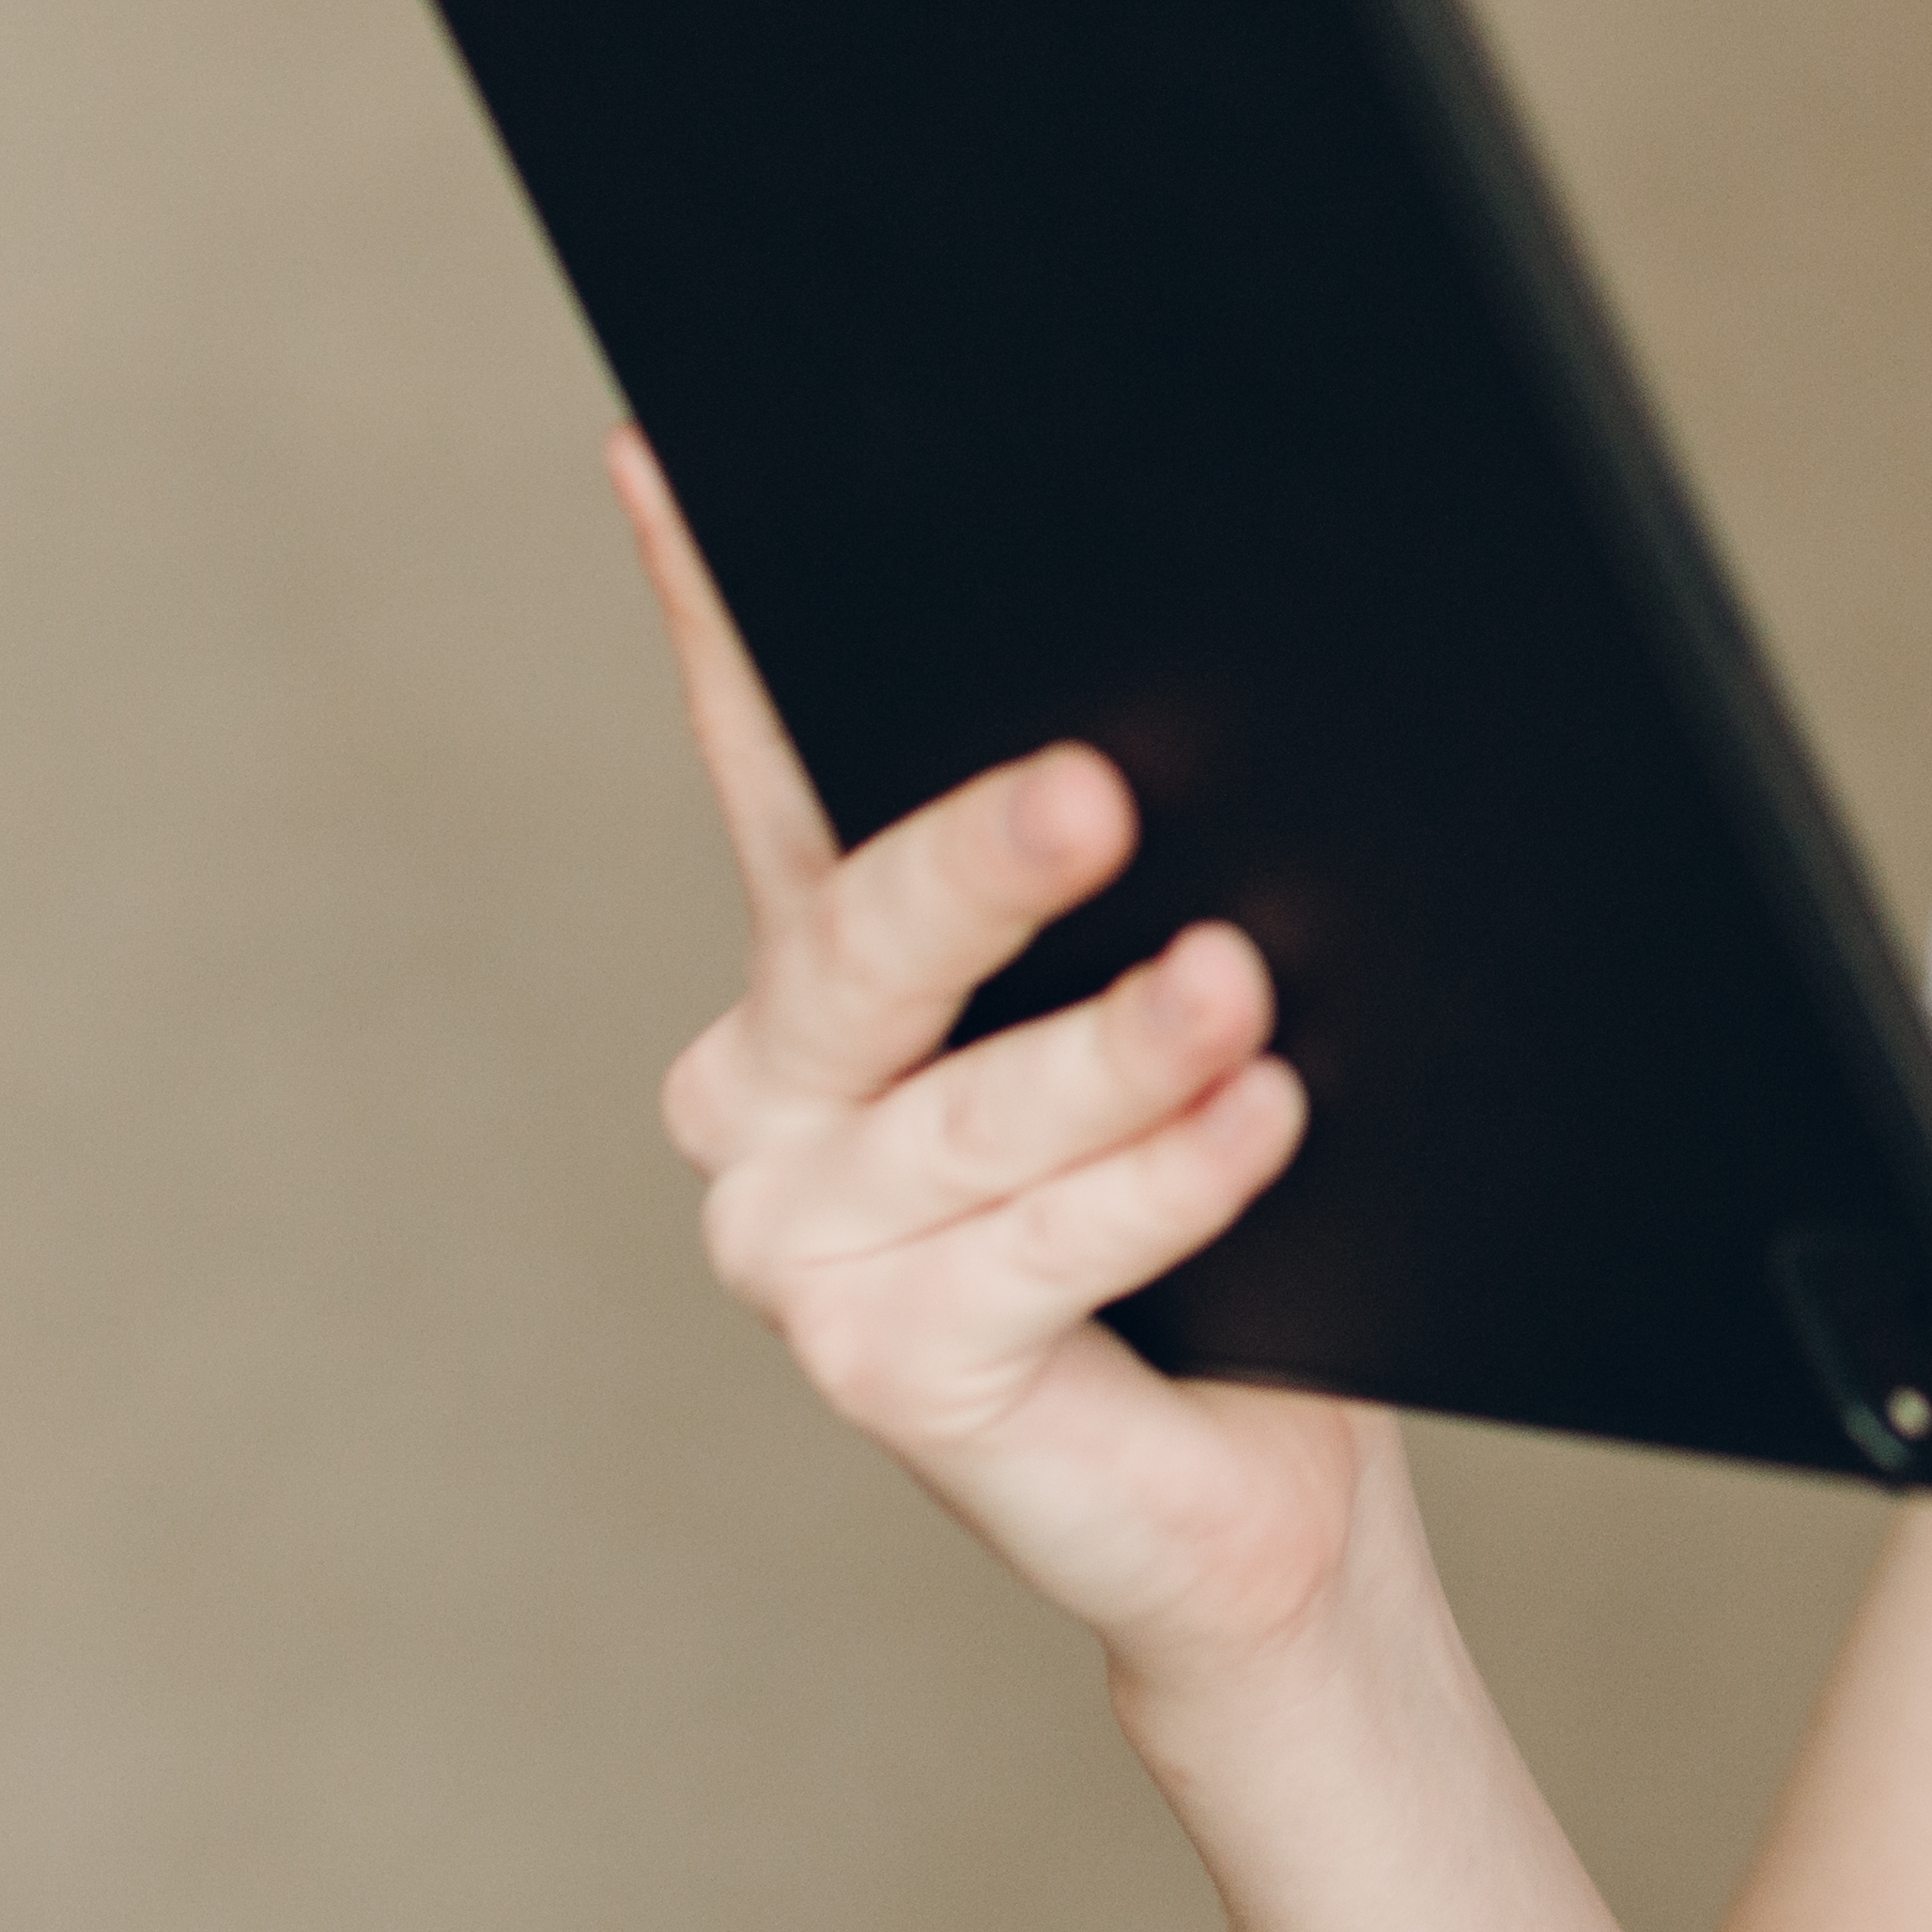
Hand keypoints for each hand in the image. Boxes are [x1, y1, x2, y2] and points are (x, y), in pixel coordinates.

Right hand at [618, 430, 1402, 1689]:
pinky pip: (1039, 1249)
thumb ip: (1135, 883)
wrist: (1248, 1472)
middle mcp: (772, 1094)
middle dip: (981, 859)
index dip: (714, 613)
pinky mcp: (882, 1366)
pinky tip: (1256, 1122)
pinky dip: (1166, 1181)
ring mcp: (801, 1240)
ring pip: (974, 1107)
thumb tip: (1175, 708)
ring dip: (1120, 1046)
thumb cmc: (1224, 1210)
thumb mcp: (1169, 1008)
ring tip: (1237, 988)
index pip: (770, 763)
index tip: (675, 459)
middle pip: (860, 934)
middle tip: (1094, 789)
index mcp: (821, 974)